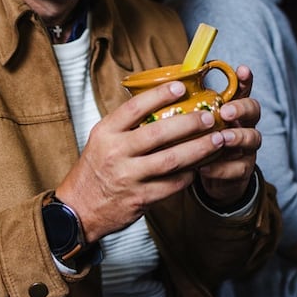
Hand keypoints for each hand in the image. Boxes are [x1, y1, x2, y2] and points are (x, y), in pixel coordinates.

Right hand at [54, 79, 236, 242]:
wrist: (79, 209)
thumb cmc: (96, 169)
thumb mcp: (102, 140)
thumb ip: (126, 124)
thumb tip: (161, 100)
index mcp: (106, 133)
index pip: (134, 108)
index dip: (159, 95)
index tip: (181, 87)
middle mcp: (116, 153)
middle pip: (158, 133)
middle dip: (189, 124)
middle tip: (209, 117)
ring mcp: (128, 177)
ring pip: (171, 160)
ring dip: (198, 149)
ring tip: (217, 140)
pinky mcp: (140, 199)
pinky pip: (172, 184)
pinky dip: (189, 174)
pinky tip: (201, 166)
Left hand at [197, 65, 262, 207]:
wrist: (213, 176)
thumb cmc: (201, 142)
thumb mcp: (197, 123)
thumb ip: (190, 108)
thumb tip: (167, 87)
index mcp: (232, 109)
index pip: (242, 89)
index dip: (245, 80)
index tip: (242, 70)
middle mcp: (244, 124)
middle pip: (253, 111)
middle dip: (241, 109)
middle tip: (225, 111)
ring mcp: (247, 147)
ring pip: (252, 138)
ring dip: (237, 137)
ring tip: (222, 138)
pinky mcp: (243, 169)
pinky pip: (238, 168)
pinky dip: (222, 168)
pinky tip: (205, 167)